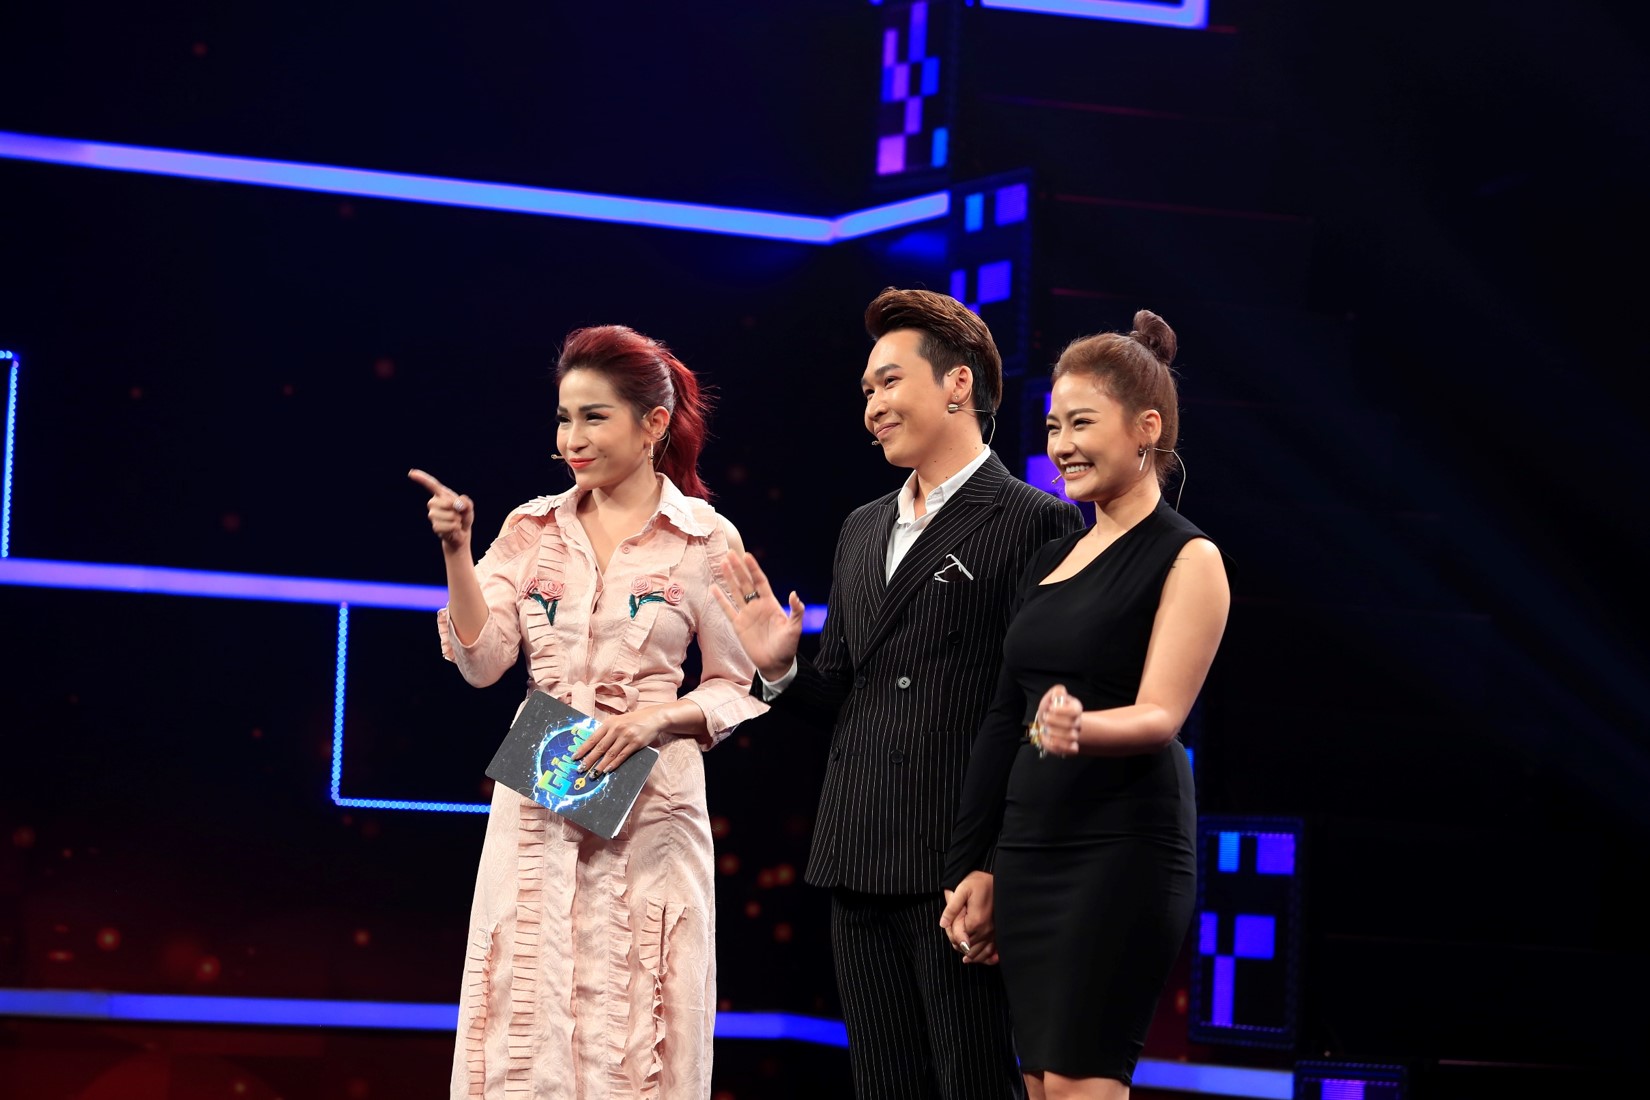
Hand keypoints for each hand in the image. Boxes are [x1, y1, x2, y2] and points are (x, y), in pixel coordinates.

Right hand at [408, 468, 474, 553]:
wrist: (462, 532)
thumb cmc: (464, 516)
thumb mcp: (468, 507)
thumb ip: (466, 502)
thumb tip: (457, 504)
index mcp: (441, 494)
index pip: (431, 484)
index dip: (422, 478)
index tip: (411, 473)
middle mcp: (434, 503)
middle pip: (447, 503)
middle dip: (457, 509)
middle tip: (458, 514)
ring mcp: (433, 514)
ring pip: (449, 516)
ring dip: (457, 520)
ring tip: (456, 521)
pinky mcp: (435, 526)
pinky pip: (447, 526)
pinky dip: (454, 528)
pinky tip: (453, 529)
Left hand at [570, 705, 666, 776]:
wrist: (653, 717)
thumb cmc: (633, 720)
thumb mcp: (618, 721)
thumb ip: (606, 731)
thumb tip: (592, 746)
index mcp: (609, 723)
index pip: (593, 738)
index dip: (583, 749)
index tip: (574, 758)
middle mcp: (616, 729)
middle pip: (600, 747)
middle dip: (589, 760)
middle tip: (581, 769)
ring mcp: (626, 736)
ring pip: (610, 754)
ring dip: (600, 765)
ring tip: (593, 774)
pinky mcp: (636, 743)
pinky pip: (622, 756)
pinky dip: (614, 764)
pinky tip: (608, 770)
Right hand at [711, 551, 804, 681]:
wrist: (775, 664)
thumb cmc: (787, 646)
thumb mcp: (795, 628)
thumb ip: (796, 611)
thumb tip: (794, 594)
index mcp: (770, 603)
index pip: (760, 581)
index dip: (753, 569)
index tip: (747, 555)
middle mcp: (757, 605)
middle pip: (745, 582)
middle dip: (738, 568)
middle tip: (729, 553)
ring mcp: (746, 614)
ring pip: (735, 592)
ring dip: (729, 578)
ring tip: (722, 564)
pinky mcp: (738, 625)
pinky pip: (727, 609)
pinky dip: (720, 599)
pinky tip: (714, 588)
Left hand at [939, 872, 998, 964]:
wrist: (1000, 880)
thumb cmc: (979, 882)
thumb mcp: (962, 890)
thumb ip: (952, 909)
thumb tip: (943, 924)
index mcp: (975, 921)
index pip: (957, 938)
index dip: (950, 932)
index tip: (949, 923)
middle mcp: (986, 931)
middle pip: (966, 946)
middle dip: (957, 941)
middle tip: (954, 929)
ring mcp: (994, 934)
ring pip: (978, 953)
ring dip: (968, 953)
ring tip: (962, 949)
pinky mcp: (998, 933)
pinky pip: (991, 952)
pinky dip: (984, 957)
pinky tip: (977, 958)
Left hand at [1035, 683, 1083, 756]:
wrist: (1048, 724)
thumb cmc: (1049, 710)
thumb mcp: (1051, 697)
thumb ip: (1057, 692)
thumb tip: (1060, 692)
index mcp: (1075, 708)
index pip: (1075, 711)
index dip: (1061, 711)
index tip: (1050, 709)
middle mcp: (1077, 722)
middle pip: (1071, 724)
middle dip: (1053, 721)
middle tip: (1045, 718)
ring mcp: (1075, 735)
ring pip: (1071, 737)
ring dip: (1054, 733)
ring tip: (1045, 729)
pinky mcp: (1071, 747)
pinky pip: (1071, 749)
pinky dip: (1057, 746)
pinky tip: (1049, 739)